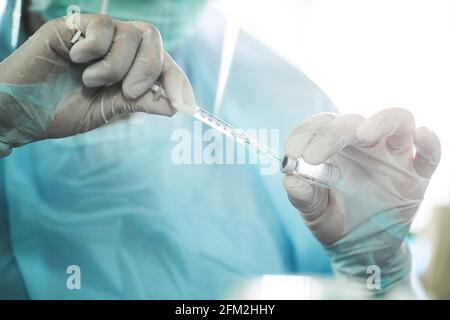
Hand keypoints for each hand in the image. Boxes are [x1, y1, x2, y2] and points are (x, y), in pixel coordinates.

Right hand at [0, 14, 195, 155]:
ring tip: (89, 81)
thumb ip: (140, 103)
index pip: (162, 62)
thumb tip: (176, 105)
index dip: (177, 79)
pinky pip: (102, 27)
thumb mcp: (108, 111)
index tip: (184, 104)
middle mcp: (116, 48)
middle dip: (148, 68)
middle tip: (129, 91)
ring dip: (115, 66)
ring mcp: (96, 36)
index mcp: (128, 68)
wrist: (21, 112)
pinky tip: (76, 60)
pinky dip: (94, 49)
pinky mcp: (74, 27)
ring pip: (131, 34)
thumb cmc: (62, 111)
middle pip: (153, 39)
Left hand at [283, 108, 440, 291]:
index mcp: (333, 146)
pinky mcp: (416, 175)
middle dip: (331, 135)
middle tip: (312, 157)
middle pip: (352, 121)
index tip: (292, 154)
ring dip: (381, 122)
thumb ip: (302, 196)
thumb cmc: (332, 220)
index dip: (306, 133)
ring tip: (363, 135)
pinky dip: (429, 143)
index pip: (321, 124)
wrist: (359, 248)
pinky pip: (428, 154)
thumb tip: (291, 180)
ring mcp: (392, 156)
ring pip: (397, 121)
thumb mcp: (312, 211)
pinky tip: (421, 137)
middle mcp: (363, 144)